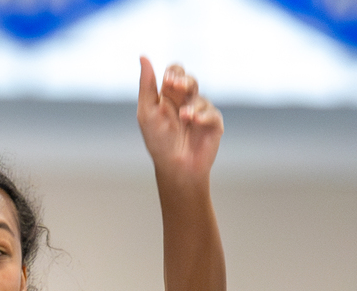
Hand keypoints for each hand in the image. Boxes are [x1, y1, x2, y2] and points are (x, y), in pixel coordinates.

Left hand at [137, 59, 222, 183]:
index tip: (168, 81)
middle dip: (184, 81)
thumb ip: (147, 85)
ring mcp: (201, 112)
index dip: (174, 73)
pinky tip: (195, 121)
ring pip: (200, 97)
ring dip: (191, 105)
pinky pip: (212, 113)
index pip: (175, 72)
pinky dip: (204, 115)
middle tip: (176, 87)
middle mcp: (186, 101)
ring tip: (184, 118)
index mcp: (169, 96)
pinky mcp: (213, 124)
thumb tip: (143, 56)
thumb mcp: (147, 112)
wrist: (174, 169)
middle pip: (190, 79)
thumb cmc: (158, 142)